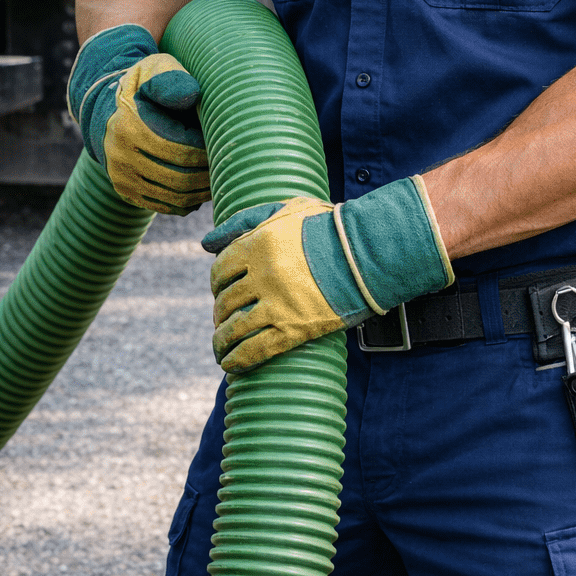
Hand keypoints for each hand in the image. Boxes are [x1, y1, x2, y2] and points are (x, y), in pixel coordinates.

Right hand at [67, 24, 207, 213]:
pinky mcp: (125, 191)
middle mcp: (120, 155)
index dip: (208, 150)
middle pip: (180, 177)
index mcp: (129, 125)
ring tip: (219, 175)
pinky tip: (201, 186)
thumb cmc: (144, 86)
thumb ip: (172, 79)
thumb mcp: (155, 70)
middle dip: (208, 173)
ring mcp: (120, 177)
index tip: (223, 141)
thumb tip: (192, 95)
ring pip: (174, 197)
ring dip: (202, 190)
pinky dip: (188, 200)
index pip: (181, 149)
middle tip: (227, 163)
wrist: (110, 108)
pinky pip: (164, 205)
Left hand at [202, 177, 452, 372]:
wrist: (370, 251)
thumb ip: (245, 220)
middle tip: (224, 321)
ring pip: (234, 328)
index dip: (217, 283)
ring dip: (222, 342)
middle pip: (226, 300)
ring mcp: (276, 304)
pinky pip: (255, 350)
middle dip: (220, 314)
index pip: (220, 269)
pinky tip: (231, 366)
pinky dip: (238, 360)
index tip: (222, 291)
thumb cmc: (331, 227)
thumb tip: (205, 241)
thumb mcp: (287, 210)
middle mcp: (260, 275)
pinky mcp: (293, 329)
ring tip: (221, 349)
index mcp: (257, 244)